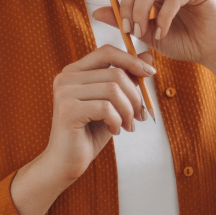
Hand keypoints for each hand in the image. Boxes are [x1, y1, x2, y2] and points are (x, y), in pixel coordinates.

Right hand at [11, 45, 154, 214]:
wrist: (66, 162)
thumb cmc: (90, 132)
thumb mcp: (113, 103)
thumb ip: (127, 79)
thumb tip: (148, 56)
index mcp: (75, 71)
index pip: (107, 51)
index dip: (132, 60)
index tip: (150, 74)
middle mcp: (66, 77)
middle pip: (115, 73)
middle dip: (135, 96)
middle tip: (139, 115)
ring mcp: (64, 92)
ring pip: (113, 89)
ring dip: (128, 110)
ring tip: (128, 125)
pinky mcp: (67, 110)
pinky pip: (106, 108)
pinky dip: (117, 121)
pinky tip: (115, 131)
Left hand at [94, 0, 215, 112]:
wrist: (214, 53)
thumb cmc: (186, 42)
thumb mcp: (148, 34)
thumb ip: (127, 21)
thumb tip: (98, 12)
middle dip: (127, 5)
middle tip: (128, 30)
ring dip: (141, 11)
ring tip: (143, 33)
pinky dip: (163, 18)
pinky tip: (163, 34)